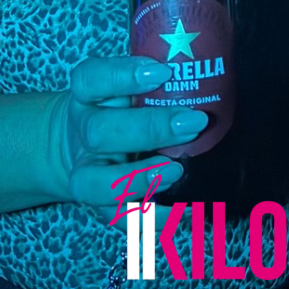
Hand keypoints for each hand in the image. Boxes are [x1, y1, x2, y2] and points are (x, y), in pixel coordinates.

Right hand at [46, 54, 209, 207]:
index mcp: (88, 95)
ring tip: (178, 172)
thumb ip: (157, 78)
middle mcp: (83, 134)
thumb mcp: (126, 84)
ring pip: (96, 183)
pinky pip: (120, 220)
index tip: (163, 71)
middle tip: (194, 122)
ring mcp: (86, 173)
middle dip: (150, 129)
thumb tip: (208, 69)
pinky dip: (153, 219)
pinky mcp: (100, 207)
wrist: (80, 146)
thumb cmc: (119, 107)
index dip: (124, 75)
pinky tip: (185, 210)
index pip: (92, 79)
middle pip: (101, 132)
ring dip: (140, 179)